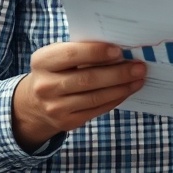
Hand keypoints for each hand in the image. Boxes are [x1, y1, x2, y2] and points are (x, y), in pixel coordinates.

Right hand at [12, 41, 145, 150]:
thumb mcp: (58, 56)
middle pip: (87, 79)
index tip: (119, 51)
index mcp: (43, 61)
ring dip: (121, 87)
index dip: (96, 52)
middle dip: (117, 73)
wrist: (34, 103)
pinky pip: (96, 110)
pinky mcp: (67, 122)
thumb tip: (119, 50)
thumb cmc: (56, 70)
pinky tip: (127, 90)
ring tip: (139, 78)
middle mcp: (46, 85)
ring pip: (95, 97)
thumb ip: (82, 51)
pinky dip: (115, 99)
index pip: (71, 54)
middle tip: (139, 67)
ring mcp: (55, 107)